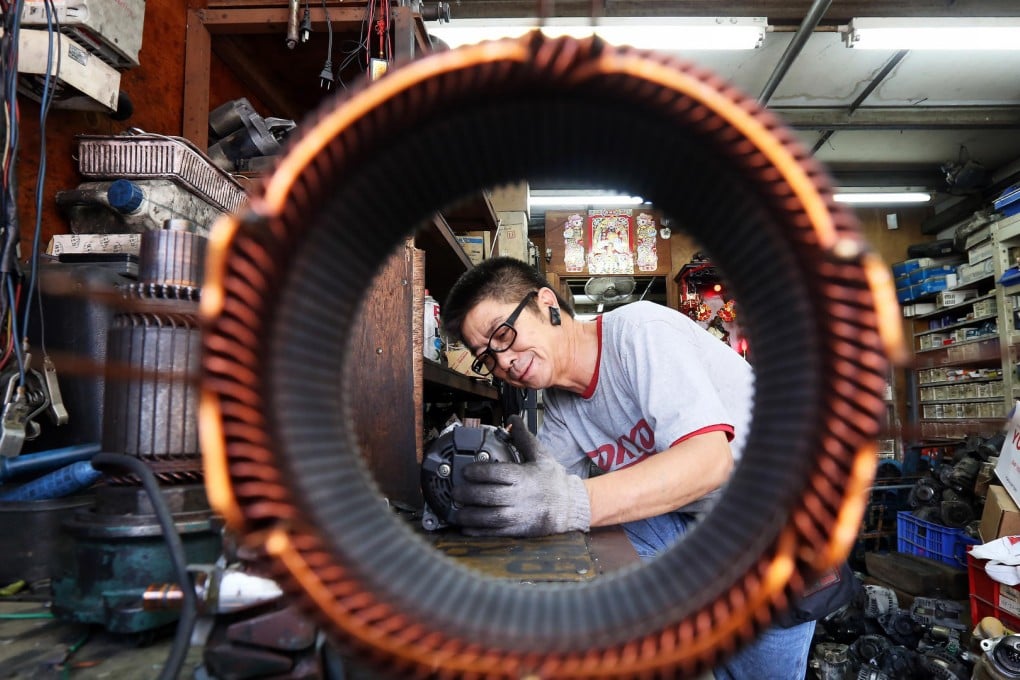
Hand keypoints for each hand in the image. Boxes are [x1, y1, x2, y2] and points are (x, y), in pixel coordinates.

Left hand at [451, 415, 590, 536]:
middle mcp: (519, 496)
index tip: (466, 471)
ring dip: (470, 515)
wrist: (570, 506)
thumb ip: (524, 438)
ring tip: (456, 511)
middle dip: (468, 493)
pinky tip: (467, 528)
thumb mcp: (541, 455)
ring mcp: (518, 515)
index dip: (477, 471)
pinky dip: (479, 531)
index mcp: (523, 476)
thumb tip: (513, 419)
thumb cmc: (553, 480)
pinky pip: (495, 532)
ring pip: (489, 517)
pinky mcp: (518, 530)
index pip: (496, 473)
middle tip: (455, 491)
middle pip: (489, 496)